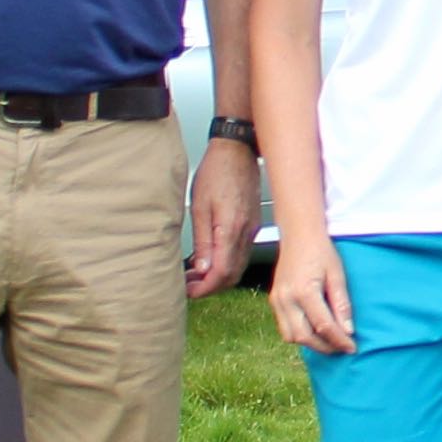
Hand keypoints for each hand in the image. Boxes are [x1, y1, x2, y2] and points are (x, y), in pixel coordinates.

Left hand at [186, 137, 258, 295]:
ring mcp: (251, 229)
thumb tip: (201, 269)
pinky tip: (210, 258)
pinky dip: (226, 263)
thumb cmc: (217, 172)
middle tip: (189, 286)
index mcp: (232, 229)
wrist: (237, 150)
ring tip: (195, 274)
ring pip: (238, 266)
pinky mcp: (252, 224)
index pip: (222, 272)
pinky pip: (241, 253)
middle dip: (211, 286)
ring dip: (218, 276)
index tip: (190, 291)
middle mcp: (246, 233)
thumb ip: (202, 242)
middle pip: (233, 275)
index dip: (205, 288)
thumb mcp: (200, 207)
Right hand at [269, 233, 355, 356]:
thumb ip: (342, 304)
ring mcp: (277, 300)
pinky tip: (315, 330)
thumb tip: (348, 330)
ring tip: (329, 341)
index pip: (323, 326)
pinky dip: (300, 334)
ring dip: (310, 343)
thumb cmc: (321, 251)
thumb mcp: (337, 275)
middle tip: (342, 348)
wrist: (299, 235)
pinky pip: (284, 327)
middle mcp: (286, 299)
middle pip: (304, 336)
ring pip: (291, 336)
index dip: (339, 340)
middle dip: (324, 347)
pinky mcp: (274, 300)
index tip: (352, 348)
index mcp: (304, 291)